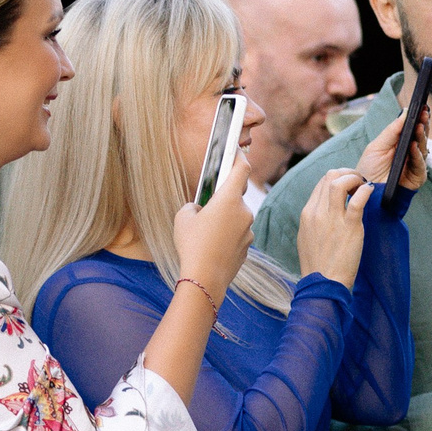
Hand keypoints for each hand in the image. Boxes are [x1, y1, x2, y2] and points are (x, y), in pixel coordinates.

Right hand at [172, 161, 253, 292]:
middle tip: (206, 205)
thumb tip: (199, 209)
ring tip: (204, 232)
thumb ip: (193, 206)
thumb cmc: (192, 245)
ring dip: (224, 219)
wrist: (205, 278)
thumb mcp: (182, 218)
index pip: (241, 169)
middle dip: (222, 198)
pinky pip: (237, 234)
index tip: (237, 152)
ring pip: (236, 217)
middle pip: (236, 196)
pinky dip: (227, 235)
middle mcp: (244, 212)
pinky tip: (211, 245)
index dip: (239, 158)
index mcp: (229, 199)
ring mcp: (248, 230)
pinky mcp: (248, 246)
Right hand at [295, 169, 370, 286]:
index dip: (338, 178)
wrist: (323, 284)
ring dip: (355, 178)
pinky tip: (370, 192)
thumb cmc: (319, 265)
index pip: (321, 183)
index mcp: (307, 214)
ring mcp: (332, 219)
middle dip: (347, 173)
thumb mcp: (308, 237)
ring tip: (363, 184)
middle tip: (358, 181)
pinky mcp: (350, 228)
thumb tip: (326, 208)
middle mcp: (317, 213)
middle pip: (329, 176)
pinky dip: (365, 190)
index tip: (349, 185)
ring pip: (340, 182)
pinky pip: (358, 199)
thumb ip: (316, 220)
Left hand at [355, 111, 428, 191]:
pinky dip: (417, 155)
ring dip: (422, 137)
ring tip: (419, 126)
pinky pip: (420, 164)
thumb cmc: (370, 168)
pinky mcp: (417, 177)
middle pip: (421, 136)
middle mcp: (411, 152)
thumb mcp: (377, 145)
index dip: (418, 117)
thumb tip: (406, 112)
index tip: (422, 106)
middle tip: (425, 113)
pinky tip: (414, 146)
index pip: (413, 128)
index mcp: (402, 143)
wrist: (366, 191)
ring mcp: (415, 164)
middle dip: (423, 124)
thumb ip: (392, 130)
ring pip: (423, 148)